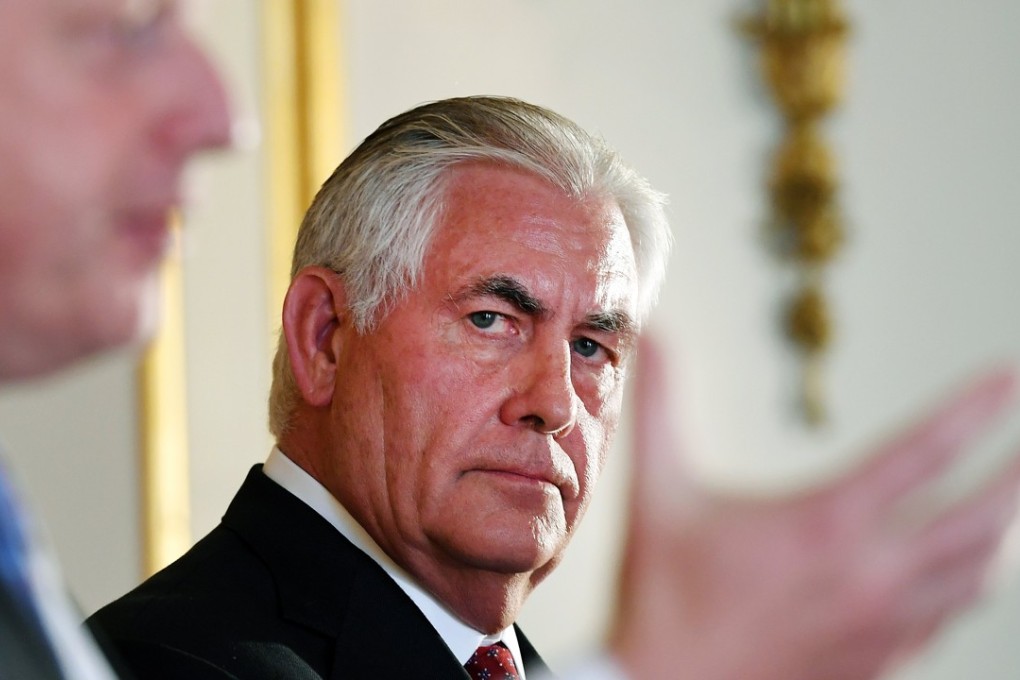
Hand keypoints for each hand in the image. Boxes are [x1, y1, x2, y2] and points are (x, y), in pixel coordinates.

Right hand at [609, 337, 1019, 679]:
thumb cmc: (663, 594)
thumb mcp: (658, 490)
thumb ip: (660, 405)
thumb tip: (655, 338)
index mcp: (826, 522)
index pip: (924, 451)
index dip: (975, 408)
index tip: (1007, 376)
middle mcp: (870, 572)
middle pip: (981, 517)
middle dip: (1018, 474)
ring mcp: (881, 623)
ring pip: (979, 575)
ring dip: (1003, 534)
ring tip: (1012, 507)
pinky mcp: (876, 661)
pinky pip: (946, 619)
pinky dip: (966, 588)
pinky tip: (964, 579)